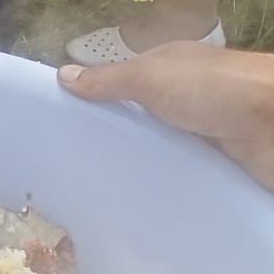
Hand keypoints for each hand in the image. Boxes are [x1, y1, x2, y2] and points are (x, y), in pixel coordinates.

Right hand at [58, 44, 273, 191]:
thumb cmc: (213, 88)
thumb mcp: (151, 76)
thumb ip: (109, 80)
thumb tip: (62, 76)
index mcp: (166, 72)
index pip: (120, 86)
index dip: (91, 103)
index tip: (59, 129)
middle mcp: (182, 102)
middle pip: (137, 122)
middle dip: (111, 141)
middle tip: (71, 168)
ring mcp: (200, 135)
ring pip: (157, 152)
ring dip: (137, 167)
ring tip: (96, 191)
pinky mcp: (215, 166)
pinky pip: (180, 177)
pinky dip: (163, 187)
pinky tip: (136, 202)